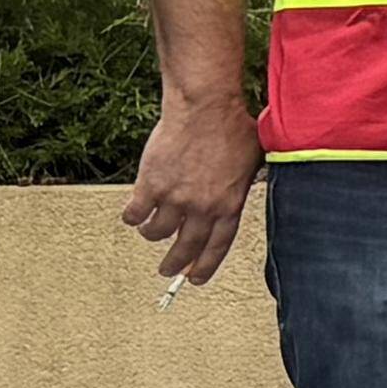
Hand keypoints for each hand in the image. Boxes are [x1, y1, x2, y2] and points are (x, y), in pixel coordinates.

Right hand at [123, 91, 261, 287]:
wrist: (205, 108)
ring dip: (153, 235)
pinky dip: (132, 217)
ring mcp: (175, 198)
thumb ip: (245, 182)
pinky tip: (133, 214)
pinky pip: (135, 214)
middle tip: (167, 271)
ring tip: (150, 233)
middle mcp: (202, 207)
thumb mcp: (254, 160)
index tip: (196, 279)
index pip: (218, 246)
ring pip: (157, 232)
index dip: (206, 265)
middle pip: (186, 247)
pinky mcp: (150, 185)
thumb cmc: (233, 126)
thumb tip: (245, 189)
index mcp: (230, 204)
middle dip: (175, 263)